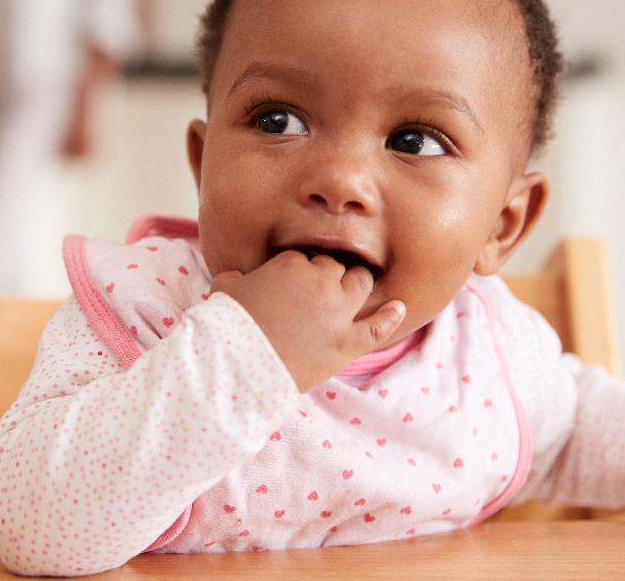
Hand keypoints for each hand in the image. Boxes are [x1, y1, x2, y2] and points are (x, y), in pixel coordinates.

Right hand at [210, 251, 405, 392]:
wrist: (236, 366)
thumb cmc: (226, 325)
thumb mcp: (225, 288)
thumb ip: (236, 276)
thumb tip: (236, 277)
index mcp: (291, 264)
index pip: (303, 258)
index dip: (297, 272)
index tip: (289, 285)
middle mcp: (321, 282)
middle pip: (335, 267)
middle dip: (327, 275)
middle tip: (316, 292)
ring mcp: (338, 313)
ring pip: (360, 285)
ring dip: (356, 285)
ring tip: (350, 292)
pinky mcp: (346, 344)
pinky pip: (377, 327)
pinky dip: (390, 316)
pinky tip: (399, 307)